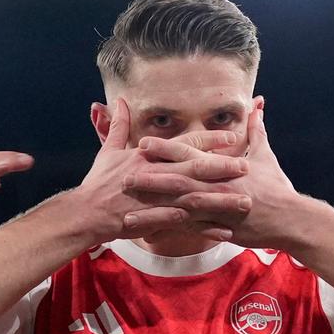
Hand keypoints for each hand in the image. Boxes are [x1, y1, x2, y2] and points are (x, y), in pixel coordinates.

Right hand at [70, 98, 250, 242]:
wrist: (87, 213)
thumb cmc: (98, 183)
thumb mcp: (109, 151)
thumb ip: (120, 126)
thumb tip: (122, 102)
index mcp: (150, 157)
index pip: (185, 145)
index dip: (209, 141)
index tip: (231, 137)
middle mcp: (157, 175)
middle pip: (197, 169)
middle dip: (223, 168)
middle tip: (246, 167)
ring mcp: (158, 199)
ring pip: (197, 198)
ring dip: (222, 200)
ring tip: (245, 202)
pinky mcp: (157, 220)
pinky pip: (188, 226)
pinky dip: (207, 229)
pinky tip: (226, 232)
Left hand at [131, 105, 300, 246]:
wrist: (291, 219)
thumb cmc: (277, 187)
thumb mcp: (266, 156)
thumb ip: (257, 131)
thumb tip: (257, 106)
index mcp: (224, 167)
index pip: (190, 153)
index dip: (165, 149)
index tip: (142, 144)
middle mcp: (217, 186)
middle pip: (179, 180)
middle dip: (151, 177)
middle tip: (124, 175)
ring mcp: (217, 209)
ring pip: (179, 208)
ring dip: (152, 210)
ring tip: (127, 212)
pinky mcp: (219, 228)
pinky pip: (189, 231)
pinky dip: (169, 232)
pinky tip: (147, 236)